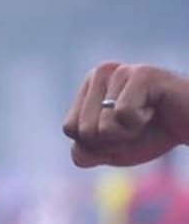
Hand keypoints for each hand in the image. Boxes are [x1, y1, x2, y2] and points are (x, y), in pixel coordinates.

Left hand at [63, 62, 188, 167]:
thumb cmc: (150, 135)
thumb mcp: (107, 151)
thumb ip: (82, 152)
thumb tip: (77, 140)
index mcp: (87, 88)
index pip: (70, 129)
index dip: (96, 143)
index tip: (119, 130)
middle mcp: (100, 73)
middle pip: (82, 130)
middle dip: (110, 140)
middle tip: (135, 125)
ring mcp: (120, 71)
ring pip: (100, 128)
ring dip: (125, 134)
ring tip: (146, 116)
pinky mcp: (141, 74)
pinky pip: (122, 116)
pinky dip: (139, 123)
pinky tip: (154, 109)